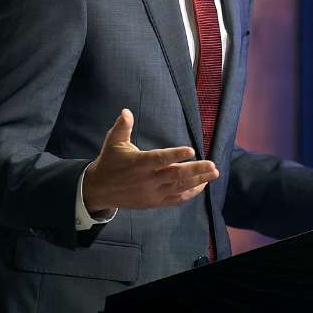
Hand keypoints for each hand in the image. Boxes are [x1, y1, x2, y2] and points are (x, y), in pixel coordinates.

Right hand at [82, 109, 218, 212]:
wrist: (100, 190)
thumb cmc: (109, 162)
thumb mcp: (112, 142)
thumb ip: (122, 126)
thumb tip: (126, 111)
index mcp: (138, 163)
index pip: (160, 159)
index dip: (176, 155)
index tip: (191, 150)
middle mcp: (147, 179)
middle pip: (175, 175)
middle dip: (196, 170)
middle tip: (213, 165)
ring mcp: (152, 192)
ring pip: (178, 187)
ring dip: (197, 181)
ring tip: (213, 174)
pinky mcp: (154, 202)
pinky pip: (175, 199)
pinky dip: (189, 194)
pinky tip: (201, 186)